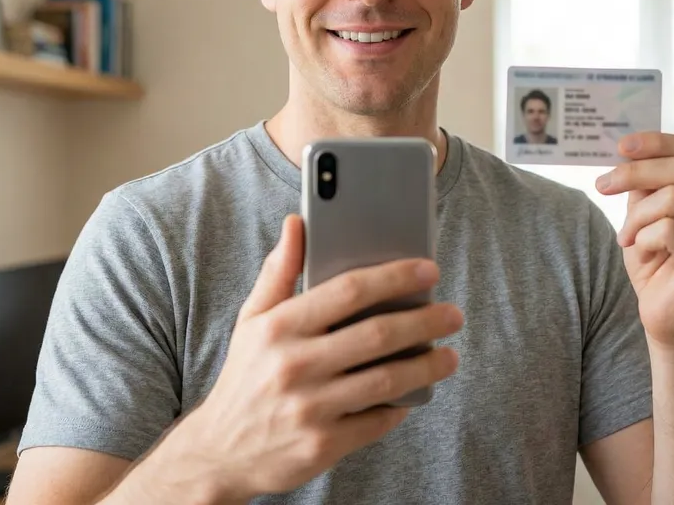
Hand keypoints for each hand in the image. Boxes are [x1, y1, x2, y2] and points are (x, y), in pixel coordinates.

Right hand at [187, 214, 462, 500]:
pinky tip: (416, 393)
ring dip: (427, 366)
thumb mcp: (253, 317)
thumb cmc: (246, 373)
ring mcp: (309, 407)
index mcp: (280, 325)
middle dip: (425, 321)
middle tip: (453, 314)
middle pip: (376, 335)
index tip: (428, 269)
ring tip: (449, 355)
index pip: (348, 290)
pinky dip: (402, 406)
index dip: (394, 277)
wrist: (221, 451)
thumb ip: (279, 270)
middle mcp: (294, 364)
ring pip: (386, 381)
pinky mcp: (321, 445)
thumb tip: (297, 222)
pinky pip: (376, 421)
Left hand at [595, 133, 673, 349]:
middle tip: (602, 185)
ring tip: (628, 237)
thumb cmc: (656, 261)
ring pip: (672, 199)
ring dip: (636, 217)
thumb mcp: (645, 212)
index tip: (620, 145)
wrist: (665, 316)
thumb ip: (645, 182)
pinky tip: (642, 253)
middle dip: (633, 173)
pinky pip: (668, 229)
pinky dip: (643, 238)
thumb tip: (626, 149)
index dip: (656, 142)